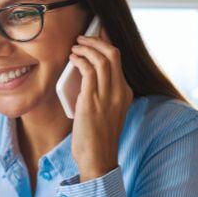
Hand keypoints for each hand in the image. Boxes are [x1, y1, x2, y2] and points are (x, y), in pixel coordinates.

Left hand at [68, 27, 133, 181]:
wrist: (98, 159)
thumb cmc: (97, 139)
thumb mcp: (105, 113)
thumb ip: (100, 94)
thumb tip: (85, 76)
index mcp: (125, 94)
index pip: (118, 61)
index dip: (106, 44)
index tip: (95, 36)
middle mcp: (120, 92)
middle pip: (113, 53)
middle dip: (96, 40)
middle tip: (83, 38)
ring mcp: (108, 96)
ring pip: (102, 58)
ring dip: (86, 48)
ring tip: (75, 47)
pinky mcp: (92, 101)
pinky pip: (89, 70)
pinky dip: (80, 60)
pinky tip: (72, 59)